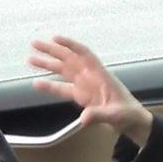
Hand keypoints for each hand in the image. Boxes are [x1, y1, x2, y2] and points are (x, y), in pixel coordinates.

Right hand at [29, 36, 152, 145]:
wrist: (132, 122)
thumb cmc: (128, 114)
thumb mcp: (116, 115)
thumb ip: (99, 115)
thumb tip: (84, 118)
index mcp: (101, 75)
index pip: (84, 54)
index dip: (70, 45)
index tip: (55, 38)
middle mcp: (91, 77)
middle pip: (69, 59)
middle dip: (52, 51)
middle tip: (35, 44)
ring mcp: (85, 86)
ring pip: (63, 71)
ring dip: (48, 65)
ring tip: (30, 59)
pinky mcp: (81, 96)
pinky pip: (63, 88)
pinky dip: (50, 86)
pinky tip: (37, 83)